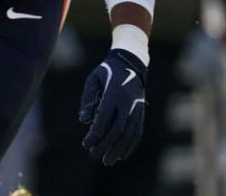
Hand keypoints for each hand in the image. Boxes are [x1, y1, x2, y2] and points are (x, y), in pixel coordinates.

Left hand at [79, 48, 146, 164]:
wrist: (130, 63)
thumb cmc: (106, 72)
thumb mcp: (93, 80)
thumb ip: (88, 99)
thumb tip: (84, 121)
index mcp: (114, 94)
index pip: (104, 119)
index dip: (95, 133)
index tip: (86, 143)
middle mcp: (128, 103)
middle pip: (117, 130)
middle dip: (105, 145)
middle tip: (93, 155)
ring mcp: (137, 108)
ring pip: (128, 133)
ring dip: (118, 149)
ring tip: (108, 161)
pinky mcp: (141, 112)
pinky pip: (137, 131)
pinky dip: (130, 144)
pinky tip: (122, 155)